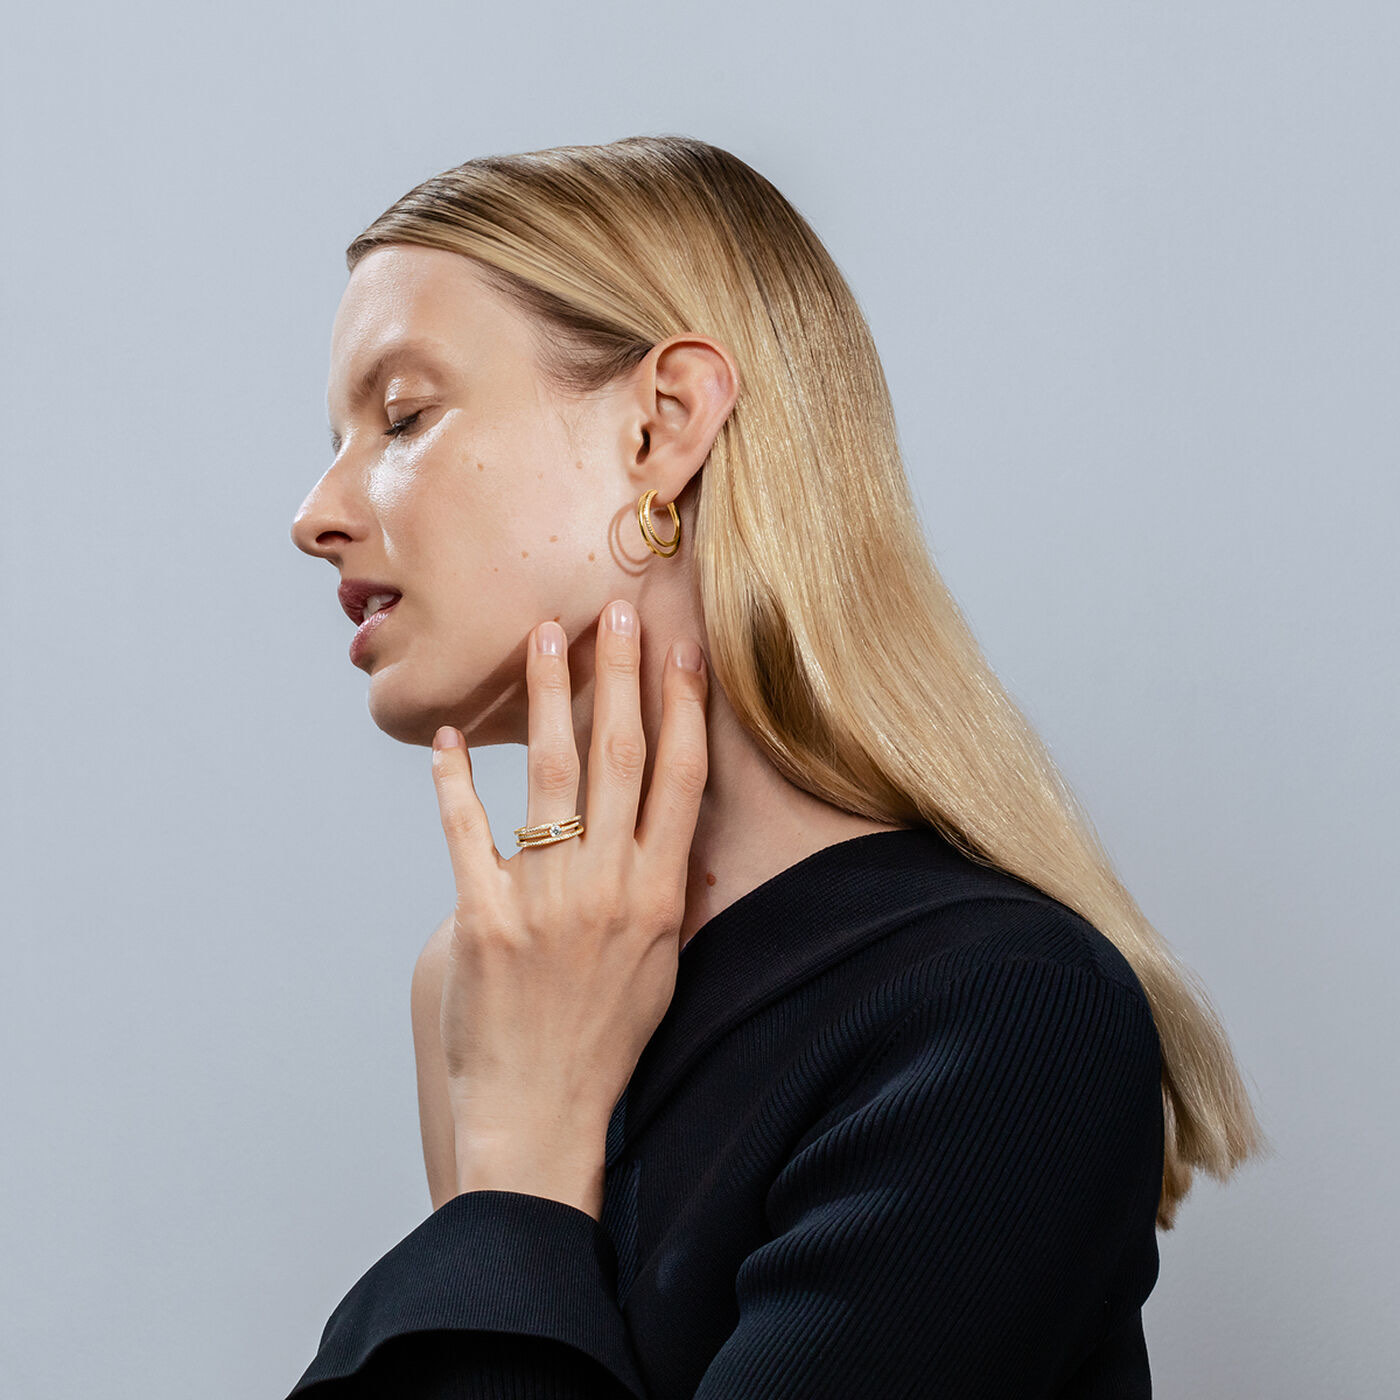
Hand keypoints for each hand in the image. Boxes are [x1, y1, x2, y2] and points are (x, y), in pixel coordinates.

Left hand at [427, 598, 708, 1214]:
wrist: (544, 1114)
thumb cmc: (609, 1042)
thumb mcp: (664, 968)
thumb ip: (673, 897)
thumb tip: (687, 845)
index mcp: (659, 894)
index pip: (680, 779)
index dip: (682, 708)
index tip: (682, 650)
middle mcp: (609, 885)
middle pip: (619, 757)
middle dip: (619, 674)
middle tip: (615, 609)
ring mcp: (545, 900)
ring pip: (550, 775)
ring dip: (548, 699)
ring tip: (544, 638)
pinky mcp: (483, 919)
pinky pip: (467, 834)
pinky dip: (453, 784)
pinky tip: (448, 740)